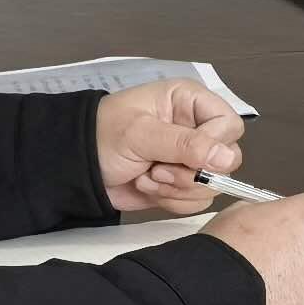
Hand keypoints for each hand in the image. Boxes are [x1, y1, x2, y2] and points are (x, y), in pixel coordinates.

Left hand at [98, 78, 245, 218]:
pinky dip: (171, 200)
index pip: (229, 125)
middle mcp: (196, 129)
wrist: (74, 167)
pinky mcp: (181, 185)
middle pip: (227, 158)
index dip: (215, 144)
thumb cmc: (102, 136)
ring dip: (176, 188)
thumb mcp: (141, 134)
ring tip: (146, 176)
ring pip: (212, 184)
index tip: (187, 155)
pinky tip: (147, 186)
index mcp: (190, 103)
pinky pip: (196, 201)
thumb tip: (227, 158)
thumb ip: (185, 144)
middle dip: (191, 172)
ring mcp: (190, 160)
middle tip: (158, 169)